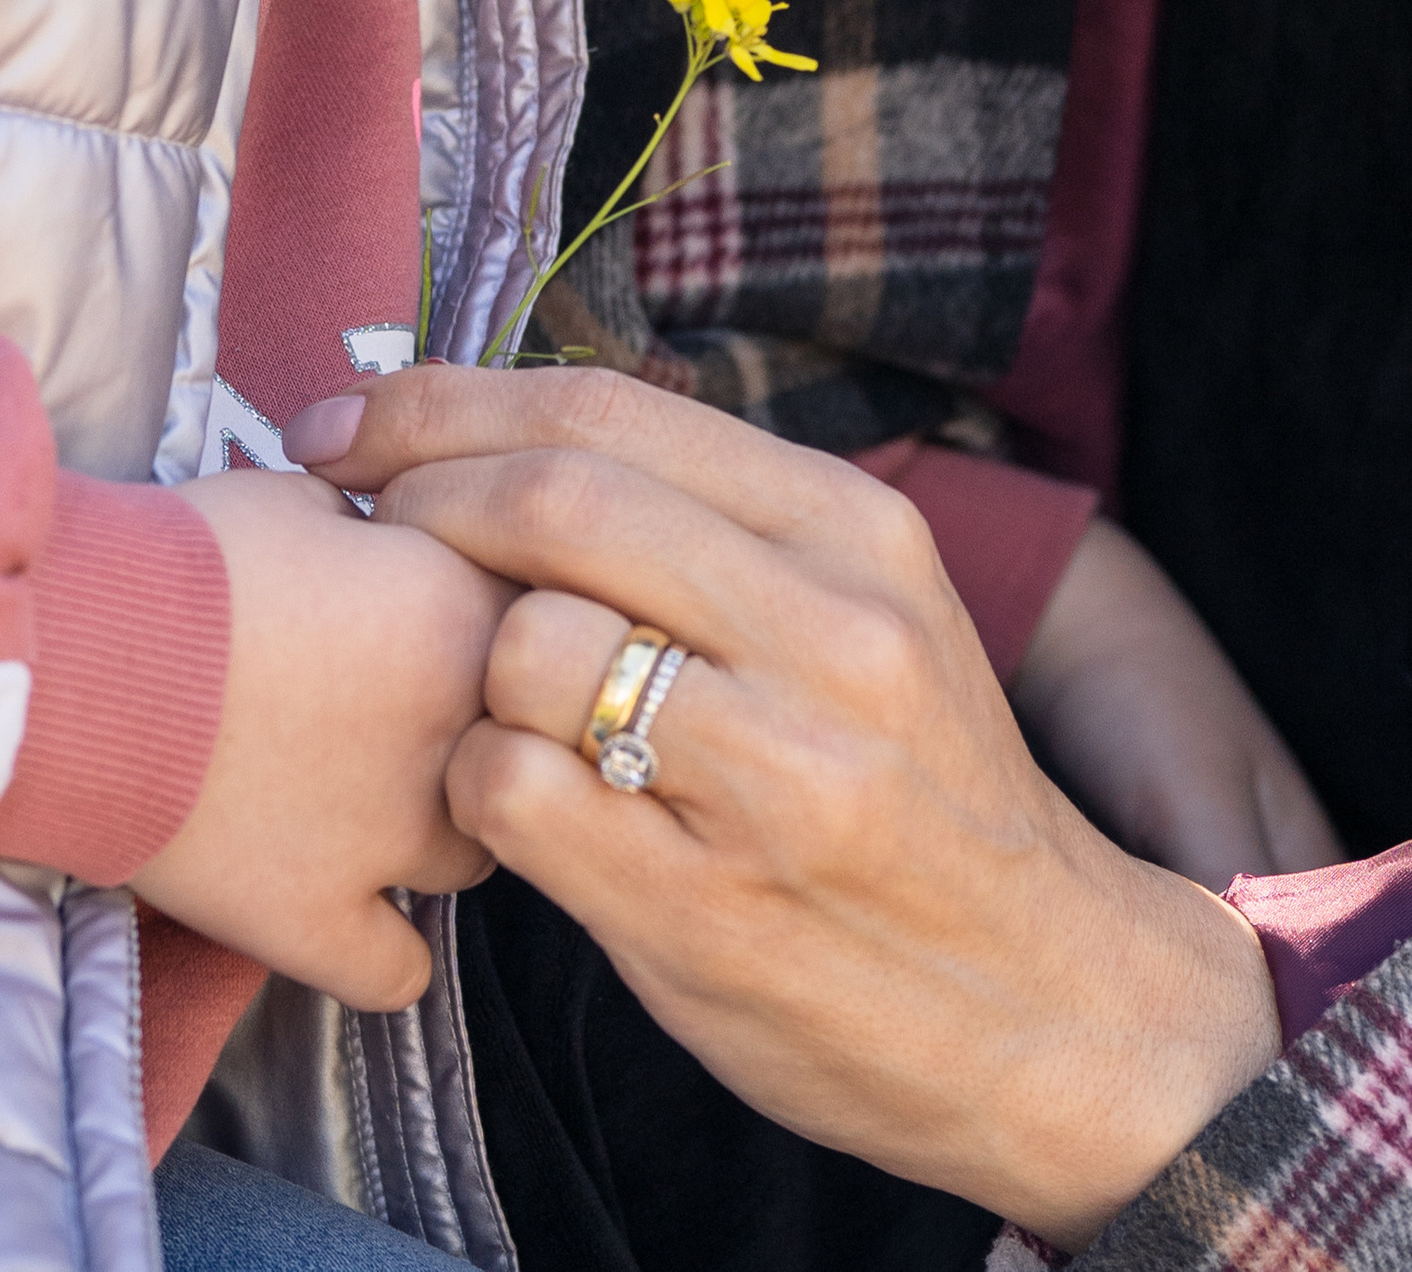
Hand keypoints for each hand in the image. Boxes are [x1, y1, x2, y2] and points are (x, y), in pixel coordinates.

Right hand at [129, 467, 512, 1012]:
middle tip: (405, 710)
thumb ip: (384, 535)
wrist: (81, 647)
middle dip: (482, 728)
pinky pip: (396, 973)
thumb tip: (393, 555)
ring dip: (438, 832)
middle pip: (531, 746)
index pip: (545, 627)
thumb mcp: (305, 501)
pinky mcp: (315, 918)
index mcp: (467, 607)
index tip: (437, 619)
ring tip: (366, 804)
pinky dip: (376, 951)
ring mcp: (393, 837)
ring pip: (479, 857)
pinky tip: (346, 915)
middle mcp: (459, 730)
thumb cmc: (184, 554)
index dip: (490, 622)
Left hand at [292, 368, 1280, 1245]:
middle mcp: (831, 634)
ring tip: (478, 699)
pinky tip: (504, 804)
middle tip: (357, 521)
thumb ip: (715, 521)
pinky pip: (514, 794)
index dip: (443, 400)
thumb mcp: (871, 611)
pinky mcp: (710, 914)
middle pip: (553, 501)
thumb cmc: (923, 798)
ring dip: (454, 665)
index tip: (350, 421)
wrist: (1061, 1012)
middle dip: (415, 493)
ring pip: (524, 646)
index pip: (607, 411)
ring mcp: (777, 779)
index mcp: (858, 532)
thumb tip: (500, 429)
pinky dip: (471, 785)